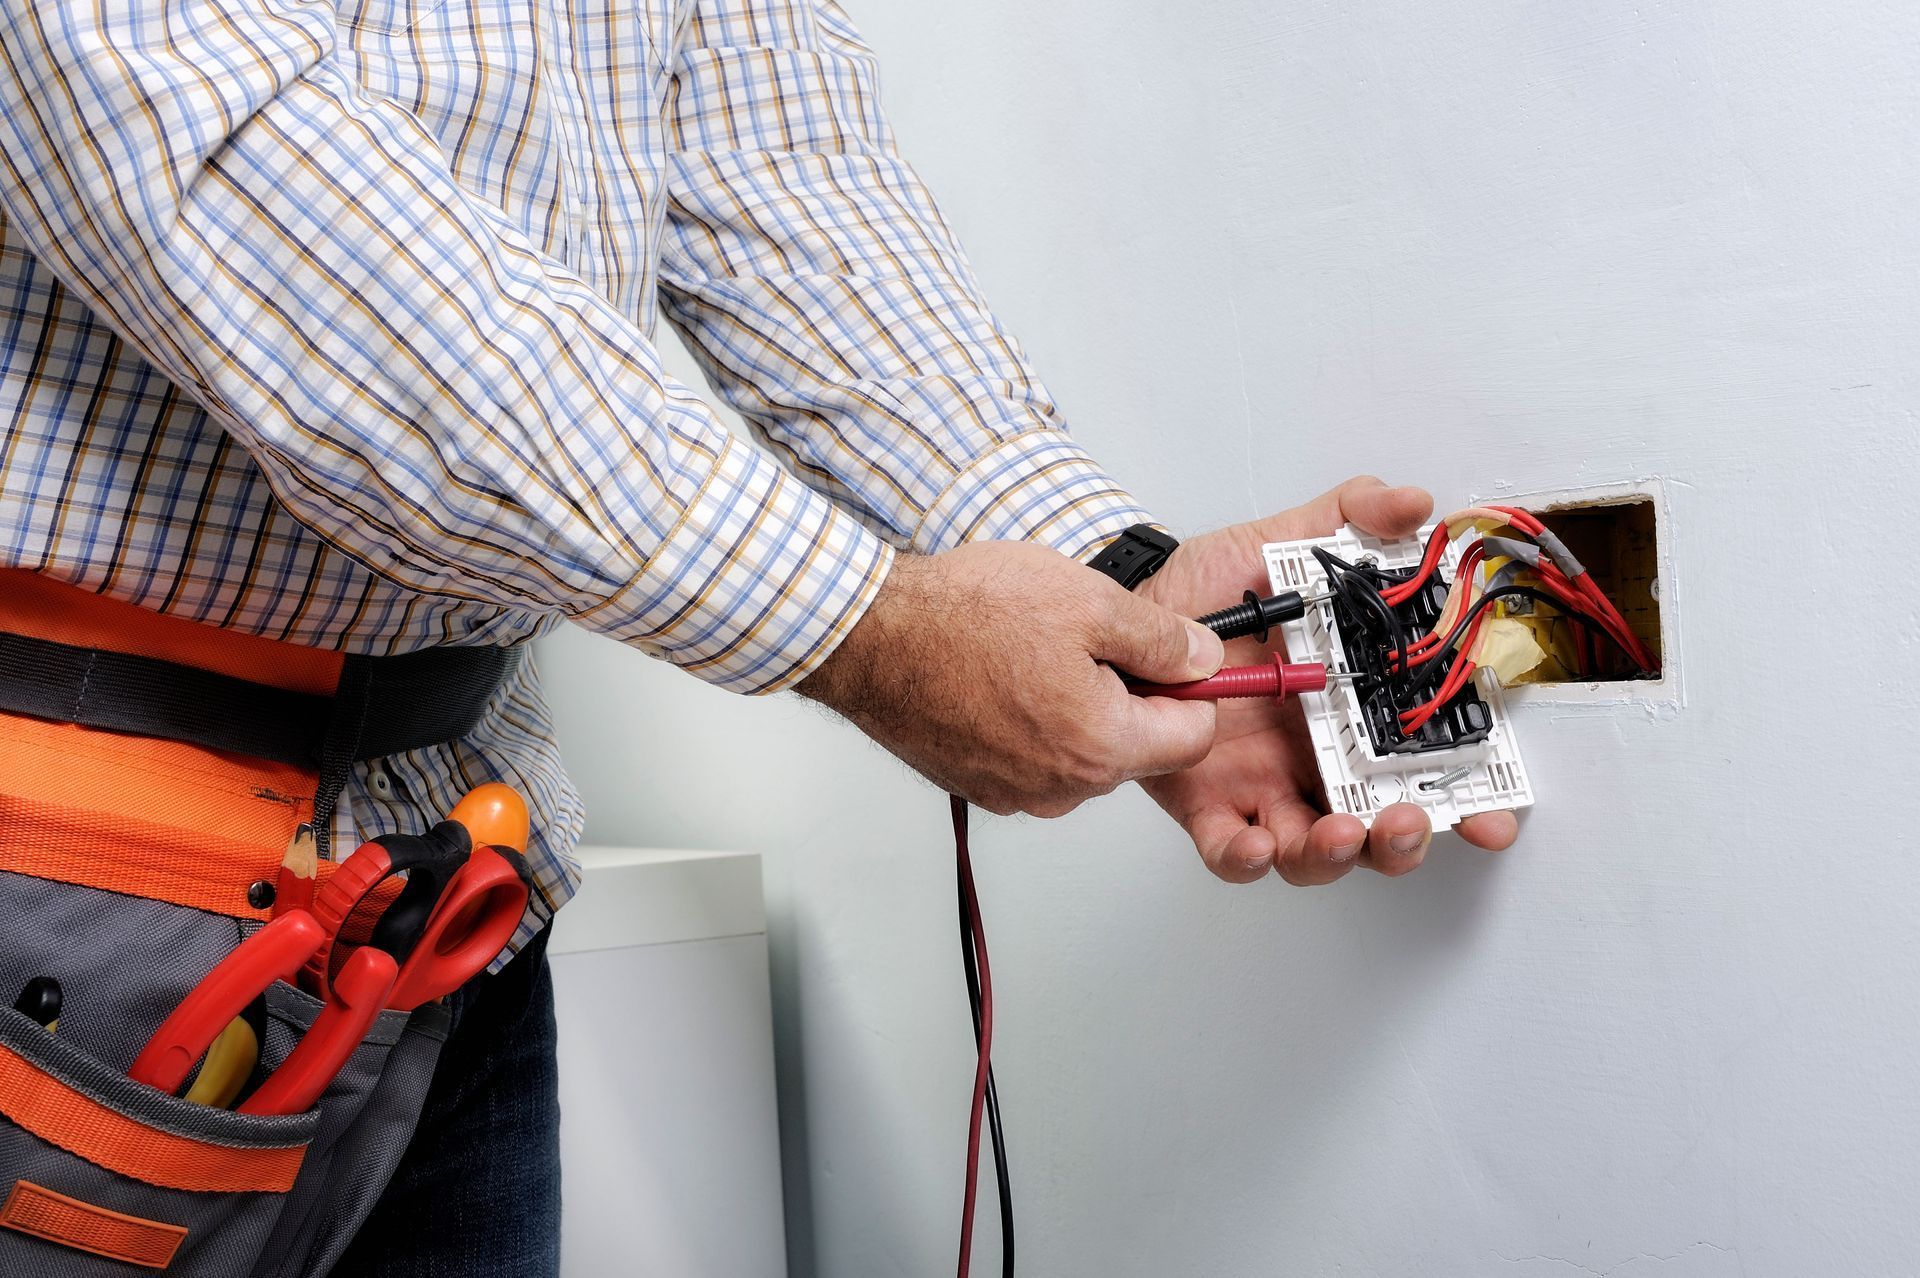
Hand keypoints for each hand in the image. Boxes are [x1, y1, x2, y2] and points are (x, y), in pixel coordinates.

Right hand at [798, 541, 1227, 816]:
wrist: (871, 637)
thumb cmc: (964, 615)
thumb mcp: (1089, 601)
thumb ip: (1162, 638)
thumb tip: (1203, 657)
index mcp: (1102, 745)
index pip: (1195, 738)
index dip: (1193, 690)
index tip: (1172, 658)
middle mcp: (1064, 787)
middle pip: (1139, 749)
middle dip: (1130, 698)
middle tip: (1086, 641)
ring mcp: (1018, 793)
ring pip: (1085, 754)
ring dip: (1077, 710)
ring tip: (1032, 654)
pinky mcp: (981, 787)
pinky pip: (1035, 760)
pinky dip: (1031, 723)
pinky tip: (1000, 676)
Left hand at [1136, 476, 1519, 883]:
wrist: (1124, 608)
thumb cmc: (1205, 587)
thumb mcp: (1280, 545)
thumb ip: (1346, 521)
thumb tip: (1411, 504)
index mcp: (1349, 710)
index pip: (1424, 765)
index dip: (1468, 800)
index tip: (1495, 815)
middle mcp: (1314, 758)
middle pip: (1376, 827)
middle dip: (1402, 840)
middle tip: (1407, 821)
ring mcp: (1262, 787)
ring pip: (1312, 852)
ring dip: (1334, 854)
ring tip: (1340, 833)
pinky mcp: (1206, 805)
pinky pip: (1230, 852)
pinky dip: (1246, 859)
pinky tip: (1255, 843)